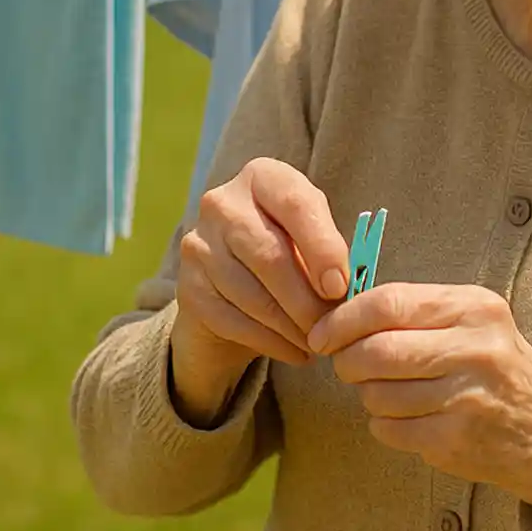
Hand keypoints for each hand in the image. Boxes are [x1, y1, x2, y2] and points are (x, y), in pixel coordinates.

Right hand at [170, 158, 349, 422]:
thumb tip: (343, 292)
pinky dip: (270, 342)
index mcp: (262, 178)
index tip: (340, 287)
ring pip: (251, 294)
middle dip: (307, 300)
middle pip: (269, 255)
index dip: (322, 247)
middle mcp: (222, 203)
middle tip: (333, 328)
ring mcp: (198, 244)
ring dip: (292, 328)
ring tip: (319, 343)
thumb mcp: (310, 237)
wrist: (231, 281)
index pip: (295, 203)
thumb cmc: (288, 250)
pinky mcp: (188, 287)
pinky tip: (296, 352)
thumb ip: (327, 253)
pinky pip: (233, 321)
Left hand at [308, 283, 531, 514]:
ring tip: (389, 391)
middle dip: (348, 362)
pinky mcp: (457, 440)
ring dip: (368, 395)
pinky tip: (408, 417)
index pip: (387, 304)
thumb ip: (412, 310)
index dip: (343, 320)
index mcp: (473, 308)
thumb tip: (337, 314)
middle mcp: (474, 349)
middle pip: (376, 352)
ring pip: (378, 394)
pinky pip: (390, 429)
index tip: (322, 334)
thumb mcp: (469, 319)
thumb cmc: (493, 363)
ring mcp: (467, 398)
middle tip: (347, 366)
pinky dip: (385, 424)